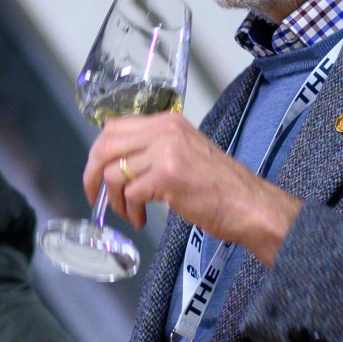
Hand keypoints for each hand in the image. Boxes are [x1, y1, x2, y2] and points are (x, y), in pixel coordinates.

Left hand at [86, 112, 301, 265]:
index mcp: (168, 122)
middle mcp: (165, 131)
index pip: (114, 127)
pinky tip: (141, 219)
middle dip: (92, 175)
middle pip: (105, 146)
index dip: (98, 152)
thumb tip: (115, 161)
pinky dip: (130, 211)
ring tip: (128, 212)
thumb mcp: (184, 153)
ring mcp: (166, 151)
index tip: (95, 172)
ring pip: (114, 173)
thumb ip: (152, 149)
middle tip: (95, 195)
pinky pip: (130, 194)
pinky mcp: (167, 176)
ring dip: (115, 199)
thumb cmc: (220, 187)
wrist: (250, 205)